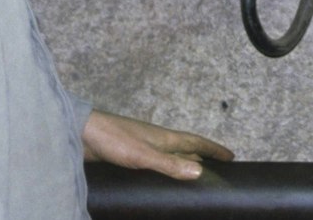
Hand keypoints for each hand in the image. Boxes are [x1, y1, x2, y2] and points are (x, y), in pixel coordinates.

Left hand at [82, 109, 234, 180]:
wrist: (81, 134)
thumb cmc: (112, 139)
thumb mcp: (143, 155)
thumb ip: (169, 164)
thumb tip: (199, 171)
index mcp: (164, 138)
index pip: (195, 143)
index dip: (213, 150)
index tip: (231, 156)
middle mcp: (156, 142)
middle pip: (186, 151)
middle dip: (203, 159)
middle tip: (218, 169)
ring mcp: (142, 148)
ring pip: (169, 158)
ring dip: (183, 165)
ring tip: (193, 177)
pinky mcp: (128, 156)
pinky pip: (154, 164)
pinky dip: (164, 171)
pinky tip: (159, 179)